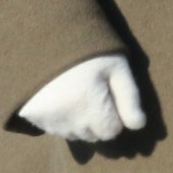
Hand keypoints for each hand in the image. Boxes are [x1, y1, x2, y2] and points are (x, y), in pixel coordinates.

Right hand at [18, 53, 147, 143]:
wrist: (47, 37)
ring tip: (78, 94)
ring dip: (80, 122)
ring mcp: (48, 119)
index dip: (115, 115)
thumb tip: (139, 125)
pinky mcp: (33, 117)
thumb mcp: (117, 67)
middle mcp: (68, 118)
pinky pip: (55, 130)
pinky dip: (62, 120)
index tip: (110, 95)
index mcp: (90, 105)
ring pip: (74, 135)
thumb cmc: (89, 51)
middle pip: (93, 135)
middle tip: (94, 92)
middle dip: (98, 120)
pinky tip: (62, 98)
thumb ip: (130, 98)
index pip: (111, 131)